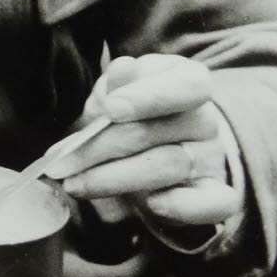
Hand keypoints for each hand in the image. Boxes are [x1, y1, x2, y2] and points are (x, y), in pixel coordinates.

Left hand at [45, 54, 239, 227]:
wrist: (157, 150)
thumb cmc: (131, 114)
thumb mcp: (118, 92)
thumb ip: (117, 86)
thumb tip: (122, 69)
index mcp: (188, 81)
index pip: (185, 85)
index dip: (148, 97)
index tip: (110, 109)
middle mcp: (205, 119)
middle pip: (156, 132)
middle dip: (101, 148)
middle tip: (62, 164)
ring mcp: (210, 158)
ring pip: (169, 166)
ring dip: (115, 178)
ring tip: (76, 185)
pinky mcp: (214, 195)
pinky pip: (214, 203)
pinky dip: (184, 206)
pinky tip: (152, 204)